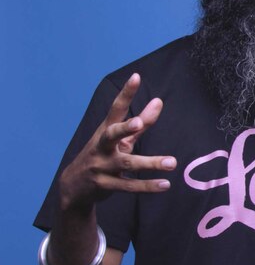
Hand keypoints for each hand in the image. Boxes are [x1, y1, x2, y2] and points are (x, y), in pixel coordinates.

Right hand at [59, 73, 174, 212]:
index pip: (115, 109)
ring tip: (172, 163)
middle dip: (124, 128)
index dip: (126, 93)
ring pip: (127, 164)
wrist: (73, 187)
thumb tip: (159, 101)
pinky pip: (128, 186)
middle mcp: (101, 147)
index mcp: (105, 131)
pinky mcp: (105, 185)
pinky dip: (147, 186)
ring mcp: (102, 166)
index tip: (136, 77)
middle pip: (112, 134)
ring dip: (150, 163)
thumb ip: (141, 122)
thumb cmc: (102, 156)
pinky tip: (165, 184)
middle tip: (139, 123)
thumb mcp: (120, 138)